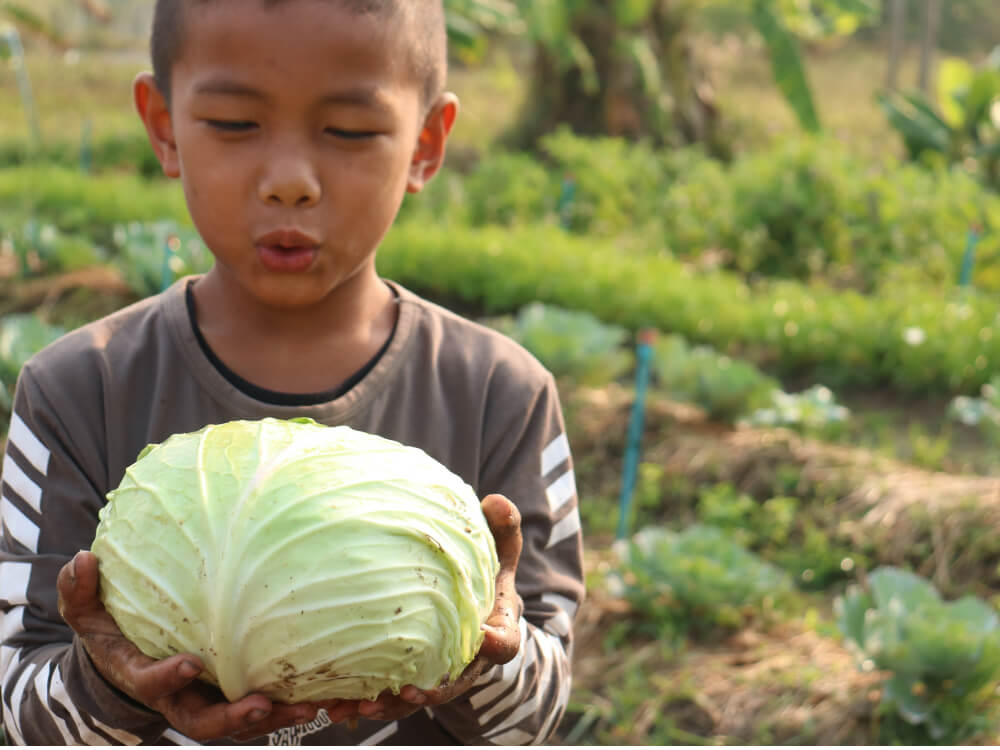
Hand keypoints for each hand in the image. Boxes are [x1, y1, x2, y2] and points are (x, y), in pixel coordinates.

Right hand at [57, 551, 341, 742]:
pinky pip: (261, 706)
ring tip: (310, 707)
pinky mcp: (233, 696)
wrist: (129, 659)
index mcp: (143, 676)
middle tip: (262, 705)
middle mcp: (179, 697)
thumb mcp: (87, 613)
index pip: (154, 683)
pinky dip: (288, 703)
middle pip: (205, 721)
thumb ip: (79, 591)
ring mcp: (208, 701)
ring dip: (274, 717)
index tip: (191, 662)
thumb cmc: (110, 631)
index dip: (169, 677)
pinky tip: (320, 695)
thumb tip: (82, 560)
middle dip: (234, 719)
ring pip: (241, 722)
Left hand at [349, 493, 523, 721]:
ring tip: (358, 708)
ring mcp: (440, 673)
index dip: (497, 643)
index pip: (504, 642)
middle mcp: (469, 660)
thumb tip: (496, 501)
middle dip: (432, 691)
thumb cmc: (485, 571)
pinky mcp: (411, 677)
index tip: (484, 637)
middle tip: (407, 692)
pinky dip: (363, 702)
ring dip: (389, 705)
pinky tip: (331, 705)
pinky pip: (388, 695)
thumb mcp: (500, 548)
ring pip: (416, 696)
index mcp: (496, 628)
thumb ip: (502, 527)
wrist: (472, 602)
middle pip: (454, 684)